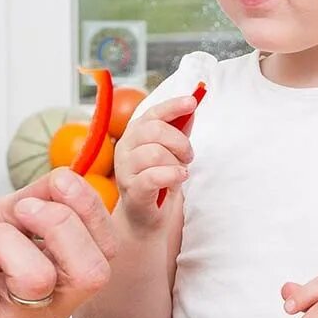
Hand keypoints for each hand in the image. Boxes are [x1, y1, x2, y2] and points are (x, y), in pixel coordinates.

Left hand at [0, 171, 116, 317]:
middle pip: (92, 273)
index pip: (108, 253)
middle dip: (58, 223)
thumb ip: (37, 201)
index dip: (89, 208)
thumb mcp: (1, 222)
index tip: (56, 186)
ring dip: (0, 238)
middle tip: (20, 213)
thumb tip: (68, 177)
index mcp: (62, 285)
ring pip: (37, 276)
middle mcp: (47, 312)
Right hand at [110, 90, 198, 229]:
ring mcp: (125, 169)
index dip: (173, 106)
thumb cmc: (159, 180)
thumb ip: (179, 130)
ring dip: (176, 162)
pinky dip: (172, 175)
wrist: (147, 216)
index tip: (192, 101)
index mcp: (134, 133)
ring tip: (180, 171)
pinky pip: (153, 176)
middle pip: (154, 130)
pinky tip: (179, 177)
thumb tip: (191, 108)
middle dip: (179, 141)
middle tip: (189, 155)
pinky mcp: (132, 190)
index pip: (153, 113)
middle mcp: (125, 147)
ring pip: (155, 153)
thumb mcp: (171, 152)